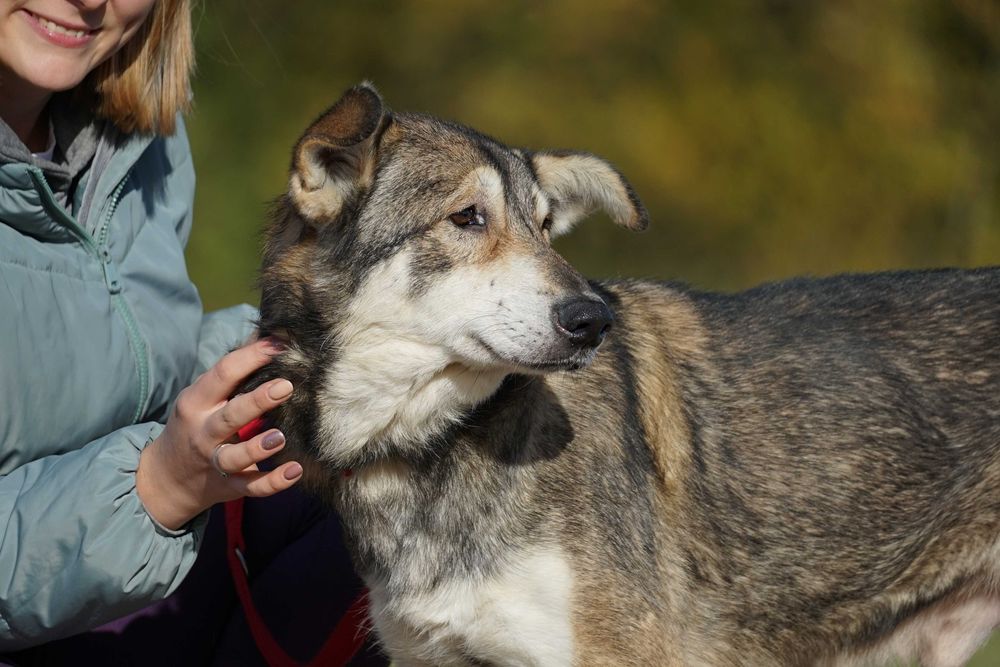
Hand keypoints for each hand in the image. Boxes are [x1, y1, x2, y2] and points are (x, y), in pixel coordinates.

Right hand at [136, 338, 301, 530]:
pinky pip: (251, 486)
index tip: (279, 345)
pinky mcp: (228, 486)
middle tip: (285, 386)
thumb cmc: (195, 424)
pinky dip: (273, 482)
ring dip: (258, 447)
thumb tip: (264, 334)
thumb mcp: (202, 396)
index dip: (251, 358)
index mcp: (197, 402)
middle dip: (257, 401)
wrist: (165, 478)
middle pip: (230, 415)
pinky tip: (295, 471)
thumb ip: (230, 373)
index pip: (223, 374)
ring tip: (279, 437)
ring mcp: (214, 461)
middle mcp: (204, 432)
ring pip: (235, 456)